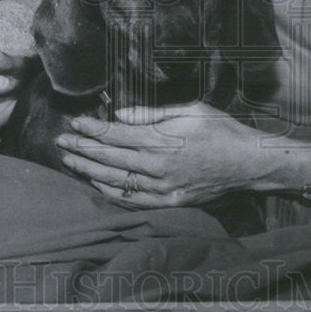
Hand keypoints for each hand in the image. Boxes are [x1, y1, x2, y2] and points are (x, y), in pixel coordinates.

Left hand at [56, 102, 277, 208]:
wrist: (249, 162)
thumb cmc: (222, 130)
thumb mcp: (191, 110)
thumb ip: (153, 113)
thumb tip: (121, 114)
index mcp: (162, 140)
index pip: (116, 134)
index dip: (92, 128)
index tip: (74, 122)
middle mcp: (159, 166)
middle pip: (110, 158)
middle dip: (82, 147)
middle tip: (61, 141)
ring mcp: (164, 188)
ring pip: (117, 180)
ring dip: (89, 170)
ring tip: (70, 160)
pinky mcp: (171, 202)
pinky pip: (133, 199)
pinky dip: (112, 191)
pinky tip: (97, 182)